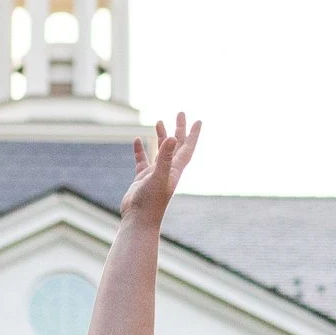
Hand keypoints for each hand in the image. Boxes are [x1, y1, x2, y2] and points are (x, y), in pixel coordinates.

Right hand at [122, 113, 200, 227]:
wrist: (138, 221)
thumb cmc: (151, 202)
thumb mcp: (158, 176)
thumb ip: (165, 157)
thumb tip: (173, 138)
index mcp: (175, 170)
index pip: (187, 148)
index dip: (193, 134)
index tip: (198, 120)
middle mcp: (167, 170)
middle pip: (176, 146)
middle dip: (179, 129)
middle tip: (180, 113)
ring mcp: (155, 174)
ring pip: (160, 151)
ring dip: (161, 137)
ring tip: (158, 121)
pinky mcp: (142, 179)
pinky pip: (142, 160)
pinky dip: (140, 150)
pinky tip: (137, 140)